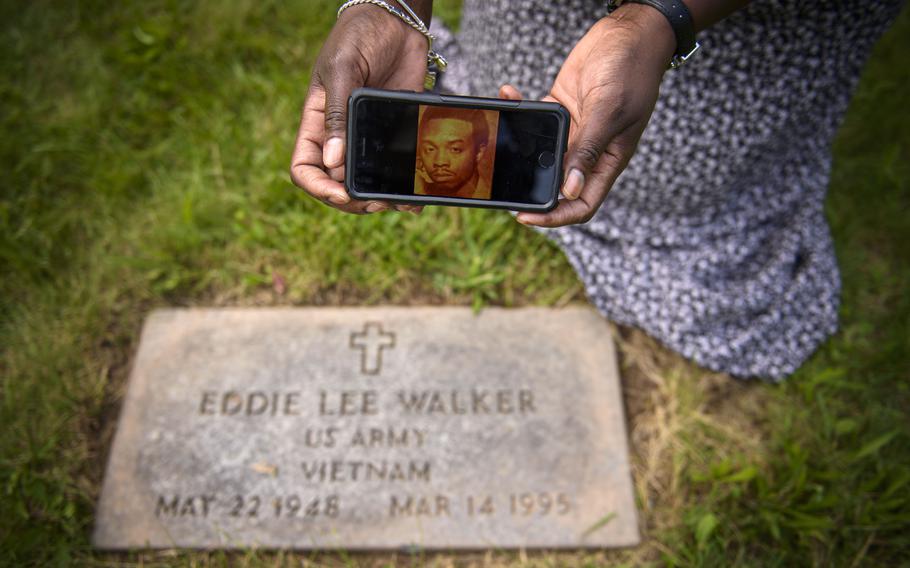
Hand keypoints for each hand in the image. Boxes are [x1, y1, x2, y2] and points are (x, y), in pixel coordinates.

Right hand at [290, 6, 428, 214]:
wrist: (396, 21)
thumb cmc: (359, 36)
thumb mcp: (342, 69)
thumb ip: (338, 114)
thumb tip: (334, 162)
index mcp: (318, 123)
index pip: (305, 168)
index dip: (319, 187)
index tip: (342, 192)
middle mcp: (340, 136)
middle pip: (336, 184)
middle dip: (352, 200)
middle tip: (376, 202)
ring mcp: (367, 138)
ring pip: (366, 182)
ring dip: (379, 199)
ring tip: (397, 203)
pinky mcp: (395, 136)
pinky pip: (395, 170)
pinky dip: (403, 187)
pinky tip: (415, 196)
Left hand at [508, 4, 675, 226]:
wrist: (630, 33)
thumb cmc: (632, 71)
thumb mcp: (609, 111)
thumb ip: (589, 150)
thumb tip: (571, 190)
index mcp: (608, 160)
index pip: (582, 204)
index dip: (556, 217)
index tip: (527, 217)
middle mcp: (590, 151)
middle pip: (557, 185)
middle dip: (530, 188)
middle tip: (500, 188)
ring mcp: (574, 131)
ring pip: (542, 155)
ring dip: (519, 148)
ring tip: (496, 138)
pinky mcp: (560, 109)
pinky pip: (535, 120)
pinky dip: (519, 109)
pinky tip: (509, 95)